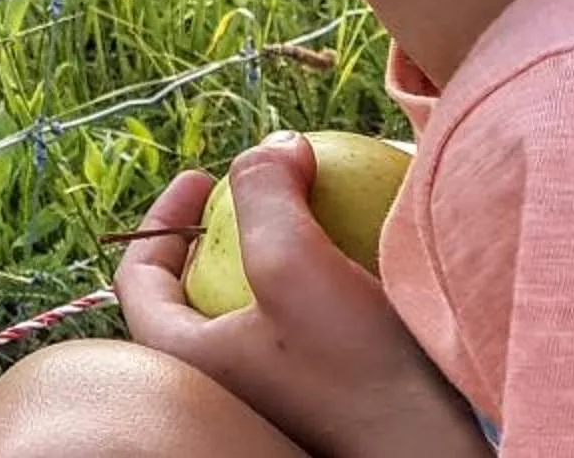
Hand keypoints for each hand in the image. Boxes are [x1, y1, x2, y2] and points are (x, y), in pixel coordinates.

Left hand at [115, 134, 491, 457]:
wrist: (437, 456)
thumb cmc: (358, 371)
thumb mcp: (295, 265)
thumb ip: (266, 194)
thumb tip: (271, 146)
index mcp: (181, 359)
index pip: (137, 274)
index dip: (163, 215)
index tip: (203, 175)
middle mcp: (217, 382)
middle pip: (195, 288)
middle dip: (225, 231)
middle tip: (261, 195)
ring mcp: (269, 393)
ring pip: (255, 308)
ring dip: (280, 255)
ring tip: (317, 218)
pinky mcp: (319, 397)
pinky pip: (303, 329)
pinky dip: (319, 288)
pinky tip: (358, 263)